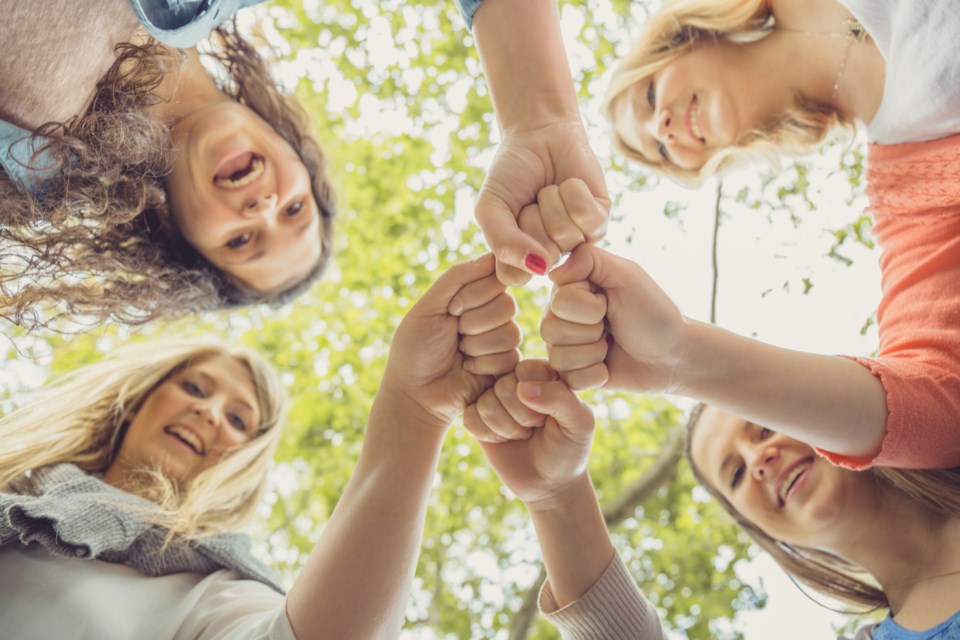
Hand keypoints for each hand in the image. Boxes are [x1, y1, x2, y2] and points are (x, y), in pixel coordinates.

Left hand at [382, 254, 520, 430]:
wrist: (415, 395)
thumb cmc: (415, 349)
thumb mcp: (429, 307)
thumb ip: (458, 277)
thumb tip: (493, 252)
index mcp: (472, 294)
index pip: (495, 277)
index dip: (473, 295)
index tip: (451, 309)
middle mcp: (490, 313)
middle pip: (506, 304)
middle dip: (473, 323)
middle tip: (453, 334)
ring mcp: (500, 339)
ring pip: (510, 331)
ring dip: (477, 345)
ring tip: (459, 353)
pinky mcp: (507, 365)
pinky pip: (510, 356)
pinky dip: (482, 363)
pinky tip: (468, 368)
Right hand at [464, 359, 594, 509]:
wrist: (549, 483)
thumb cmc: (569, 449)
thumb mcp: (579, 424)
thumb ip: (561, 399)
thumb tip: (523, 388)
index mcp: (543, 373)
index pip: (526, 369)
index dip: (537, 397)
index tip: (550, 415)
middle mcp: (515, 380)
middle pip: (503, 386)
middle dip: (521, 417)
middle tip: (534, 428)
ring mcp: (493, 398)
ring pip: (484, 403)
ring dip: (506, 428)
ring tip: (521, 435)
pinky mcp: (476, 417)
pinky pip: (469, 418)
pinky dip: (487, 435)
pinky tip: (502, 440)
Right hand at [475, 123, 609, 284]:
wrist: (538, 134)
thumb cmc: (512, 173)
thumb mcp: (491, 208)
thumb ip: (502, 242)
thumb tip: (540, 267)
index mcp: (523, 258)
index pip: (515, 275)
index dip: (508, 242)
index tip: (507, 216)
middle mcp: (552, 254)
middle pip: (543, 257)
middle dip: (531, 218)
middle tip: (531, 200)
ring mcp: (578, 240)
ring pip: (565, 235)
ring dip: (551, 201)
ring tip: (548, 190)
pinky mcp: (599, 220)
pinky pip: (587, 217)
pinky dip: (573, 192)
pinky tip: (569, 185)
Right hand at [543, 244, 687, 392]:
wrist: (672, 355)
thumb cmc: (653, 312)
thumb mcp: (627, 275)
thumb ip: (589, 259)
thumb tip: (551, 270)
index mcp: (570, 287)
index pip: (559, 300)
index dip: (590, 306)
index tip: (610, 301)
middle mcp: (559, 314)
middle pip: (551, 329)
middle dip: (592, 330)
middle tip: (612, 325)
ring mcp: (563, 344)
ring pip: (559, 356)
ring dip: (594, 353)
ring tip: (611, 343)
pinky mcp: (570, 373)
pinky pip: (568, 379)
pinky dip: (595, 374)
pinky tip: (608, 364)